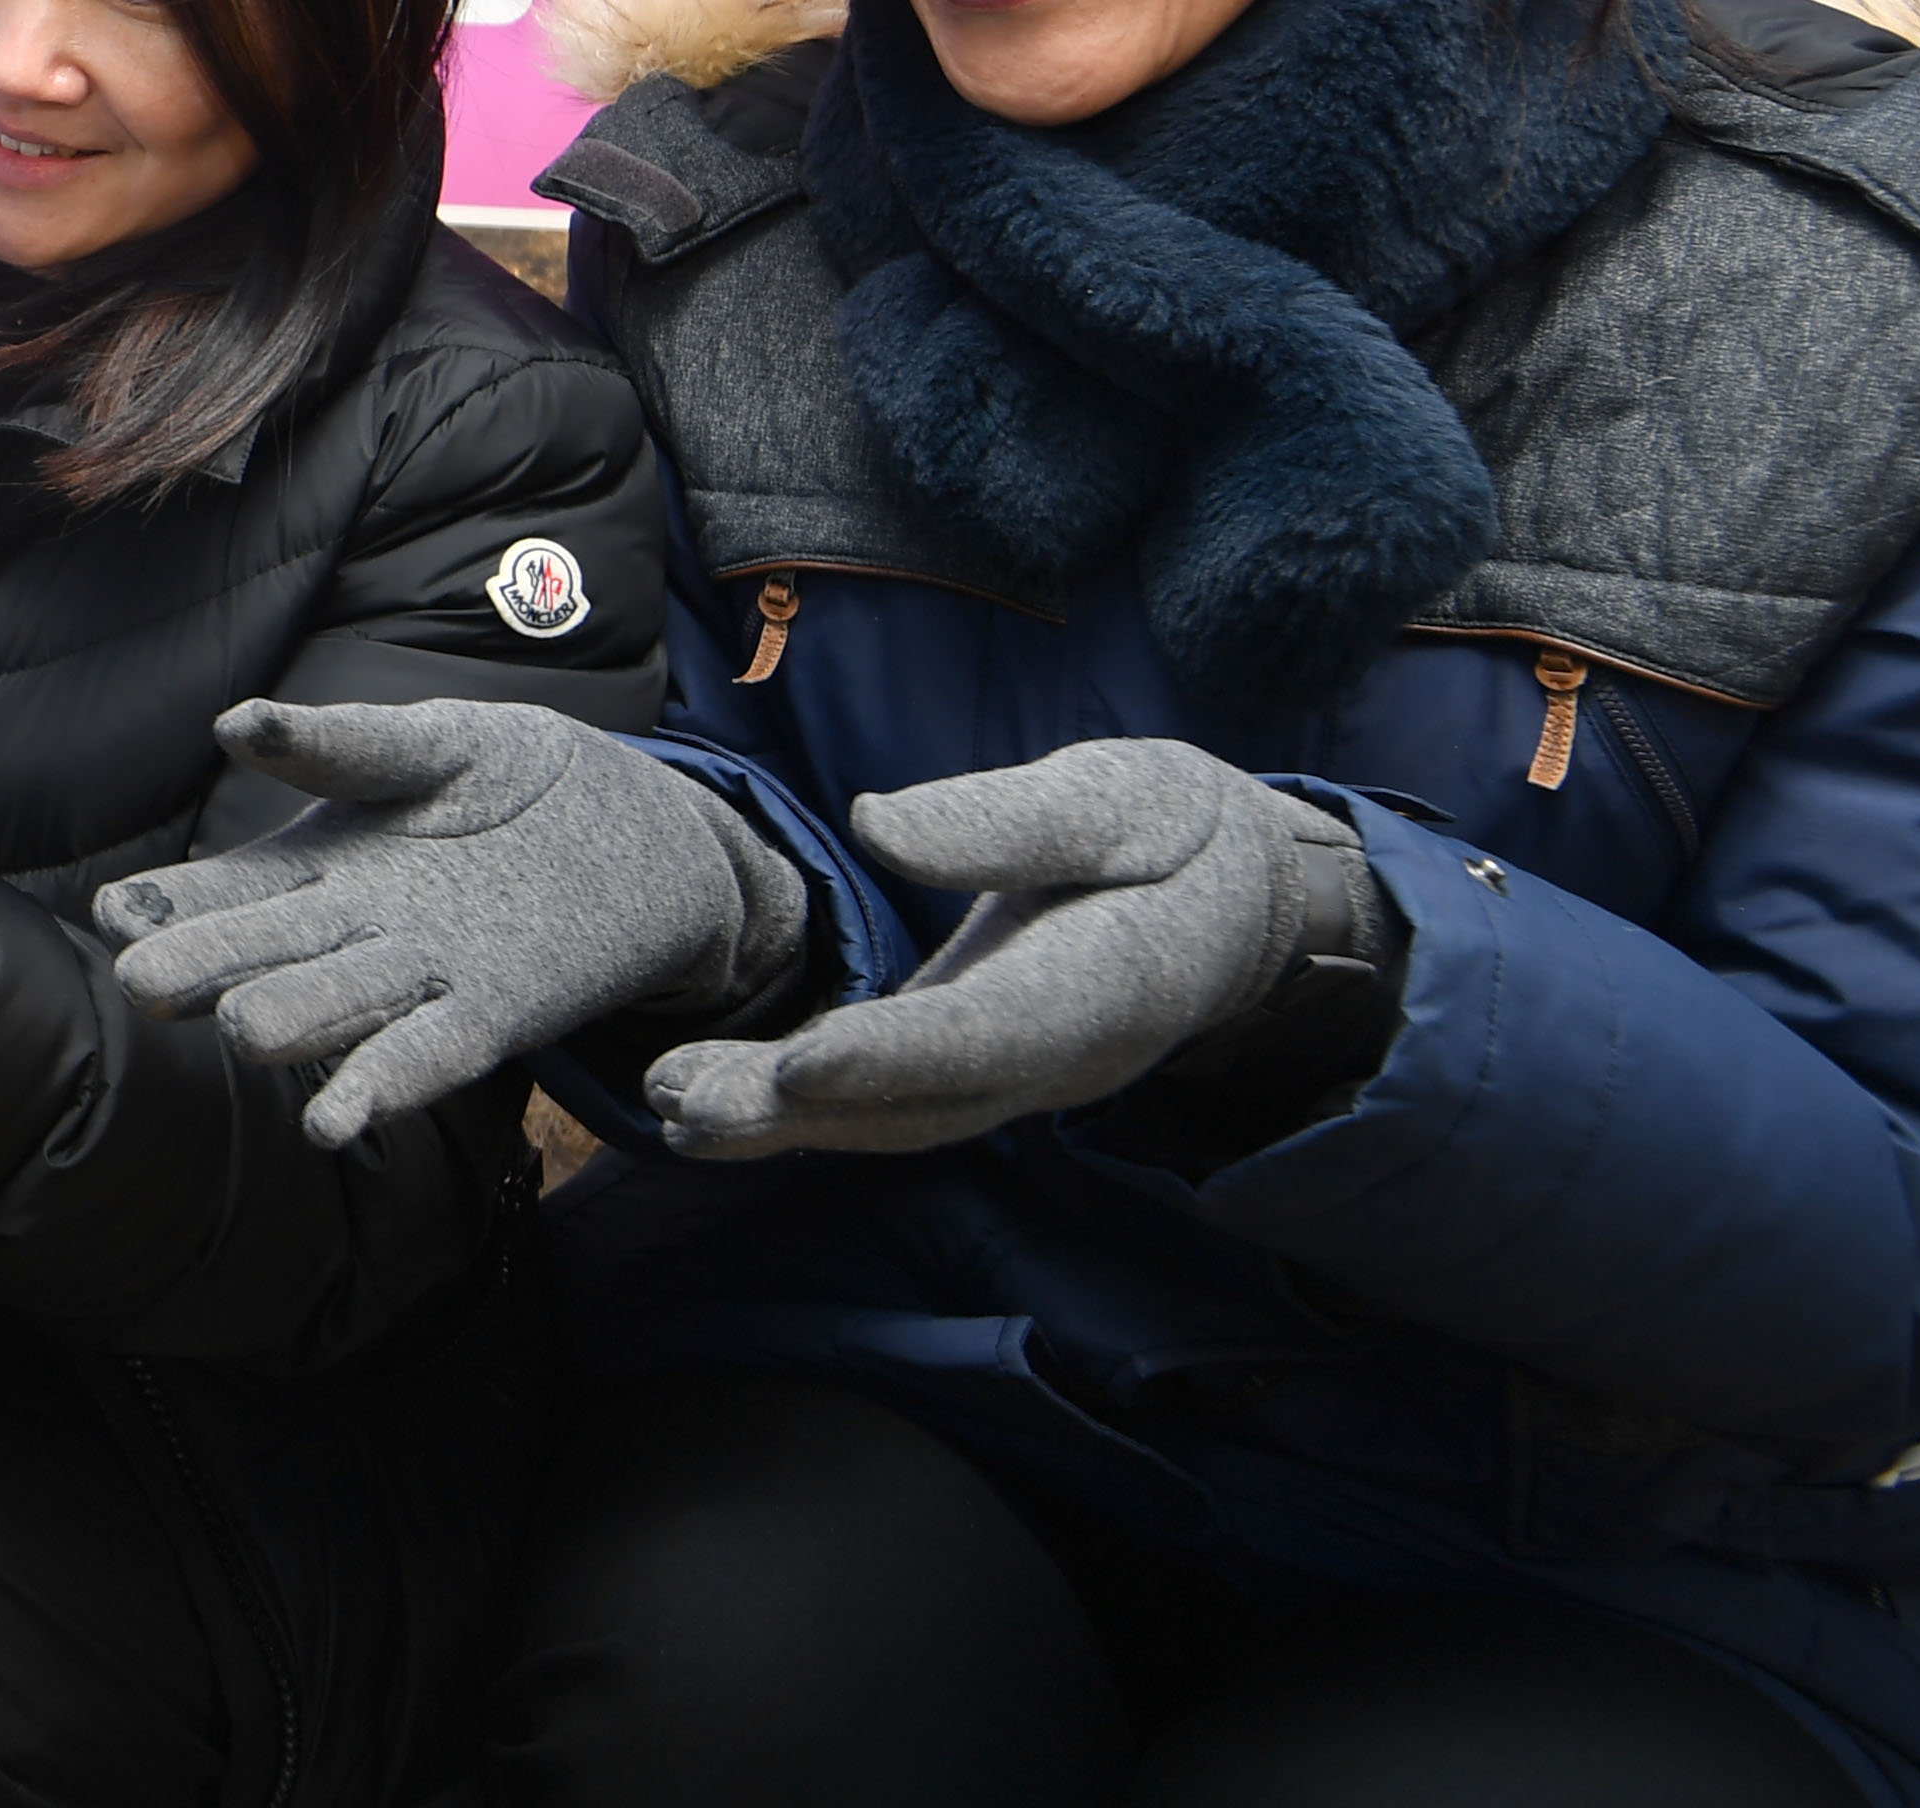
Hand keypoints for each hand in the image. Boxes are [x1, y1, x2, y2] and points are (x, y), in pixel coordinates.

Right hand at [95, 697, 808, 1149]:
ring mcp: (416, 980)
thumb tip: (234, 724)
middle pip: (261, 956)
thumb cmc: (516, 777)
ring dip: (293, 1026)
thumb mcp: (434, 743)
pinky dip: (381, 1087)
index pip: (224, 892)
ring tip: (245, 1032)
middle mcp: (348, 934)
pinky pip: (426, 1058)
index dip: (170, 904)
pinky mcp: (494, 1016)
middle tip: (145, 982)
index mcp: (317, 866)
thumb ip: (345, 744)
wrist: (639, 835)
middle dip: (206, 968)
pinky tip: (334, 1122)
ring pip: (334, 1009)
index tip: (116, 912)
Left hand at [647, 738, 1379, 1160]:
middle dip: (799, 1115)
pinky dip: (800, 1108)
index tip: (799, 1067)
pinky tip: (711, 1101)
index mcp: (1104, 989)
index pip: (984, 1036)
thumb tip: (878, 825)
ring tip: (673, 1107)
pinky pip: (886, 1099)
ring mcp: (1013, 1072)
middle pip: (919, 1105)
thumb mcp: (1125, 796)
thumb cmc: (1186, 834)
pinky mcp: (973, 1059)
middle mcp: (1053, 1058)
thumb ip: (1010, 819)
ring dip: (779, 1122)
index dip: (892, 1057)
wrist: (1246, 904)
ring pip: (891, 1118)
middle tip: (685, 1102)